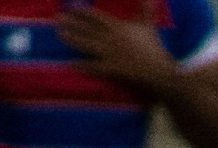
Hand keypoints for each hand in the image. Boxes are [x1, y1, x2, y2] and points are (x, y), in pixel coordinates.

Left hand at [57, 6, 178, 90]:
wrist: (160, 70)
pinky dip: (82, 66)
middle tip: (57, 19)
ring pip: (87, 45)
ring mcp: (110, 54)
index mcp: (118, 28)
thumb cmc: (154, 48)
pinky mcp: (112, 69)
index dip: (82, 12)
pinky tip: (71, 64)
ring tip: (59, 34)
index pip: (96, 17)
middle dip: (72, 23)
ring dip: (72, 39)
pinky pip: (94, 67)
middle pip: (88, 29)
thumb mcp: (148, 26)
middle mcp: (111, 39)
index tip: (70, 8)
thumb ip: (146, 10)